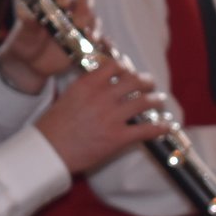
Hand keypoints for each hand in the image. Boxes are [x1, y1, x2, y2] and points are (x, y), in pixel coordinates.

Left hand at [0, 0, 96, 94]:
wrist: (31, 62)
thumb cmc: (27, 38)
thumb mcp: (24, 29)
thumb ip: (27, 20)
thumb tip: (27, 14)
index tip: (60, 2)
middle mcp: (72, 8)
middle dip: (84, 8)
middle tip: (77, 21)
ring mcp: (82, 24)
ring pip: (94, 19)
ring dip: (93, 27)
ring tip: (88, 37)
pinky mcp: (88, 42)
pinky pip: (102, 41)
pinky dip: (104, 43)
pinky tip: (99, 47)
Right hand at [35, 58, 169, 173]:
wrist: (49, 150)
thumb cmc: (53, 125)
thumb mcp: (67, 96)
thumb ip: (86, 86)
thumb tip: (99, 81)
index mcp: (88, 84)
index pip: (114, 66)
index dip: (126, 67)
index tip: (129, 71)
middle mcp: (102, 96)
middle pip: (133, 81)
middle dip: (146, 80)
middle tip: (150, 83)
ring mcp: (111, 117)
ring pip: (143, 102)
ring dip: (155, 100)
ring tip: (159, 100)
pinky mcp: (117, 137)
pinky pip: (145, 129)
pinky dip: (159, 127)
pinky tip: (166, 126)